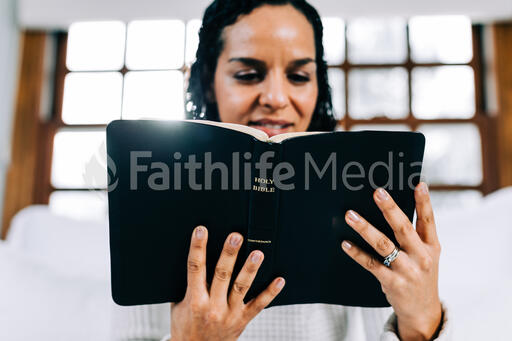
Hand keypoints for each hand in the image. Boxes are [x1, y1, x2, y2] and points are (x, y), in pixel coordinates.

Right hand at [170, 226, 284, 340]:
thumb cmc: (185, 325)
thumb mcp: (178, 305)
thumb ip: (186, 284)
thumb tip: (192, 256)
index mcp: (194, 300)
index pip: (195, 268)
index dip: (197, 247)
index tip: (201, 230)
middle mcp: (212, 306)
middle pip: (221, 275)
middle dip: (229, 254)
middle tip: (236, 236)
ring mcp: (229, 314)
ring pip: (241, 288)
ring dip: (250, 269)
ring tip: (257, 254)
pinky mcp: (242, 320)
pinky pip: (258, 305)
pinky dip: (270, 293)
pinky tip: (279, 280)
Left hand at [341, 183, 441, 340]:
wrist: (422, 311)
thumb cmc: (421, 274)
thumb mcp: (428, 254)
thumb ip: (416, 233)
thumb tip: (392, 206)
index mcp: (432, 246)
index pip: (429, 220)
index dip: (424, 202)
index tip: (419, 183)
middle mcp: (421, 257)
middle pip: (404, 228)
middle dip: (390, 209)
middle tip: (377, 192)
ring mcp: (407, 271)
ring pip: (384, 245)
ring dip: (366, 228)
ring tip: (350, 215)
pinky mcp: (392, 283)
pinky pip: (371, 265)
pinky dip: (357, 253)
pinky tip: (345, 244)